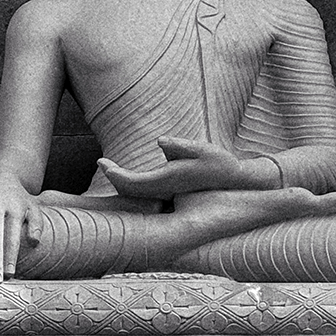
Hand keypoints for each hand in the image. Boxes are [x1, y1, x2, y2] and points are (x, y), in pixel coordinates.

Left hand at [99, 136, 251, 197]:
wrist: (235, 181)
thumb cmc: (218, 162)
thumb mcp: (202, 149)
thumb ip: (180, 147)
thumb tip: (160, 141)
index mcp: (169, 180)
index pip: (133, 182)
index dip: (115, 174)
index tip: (101, 162)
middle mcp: (166, 190)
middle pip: (131, 191)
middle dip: (115, 178)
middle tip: (101, 163)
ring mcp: (168, 193)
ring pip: (138, 194)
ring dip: (123, 182)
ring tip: (110, 168)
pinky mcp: (172, 191)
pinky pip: (146, 192)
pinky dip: (132, 184)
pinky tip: (129, 176)